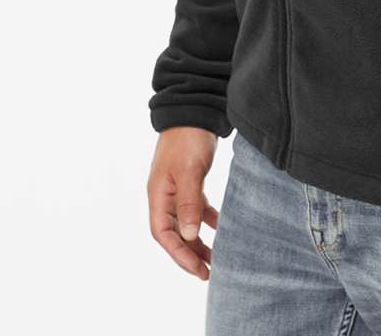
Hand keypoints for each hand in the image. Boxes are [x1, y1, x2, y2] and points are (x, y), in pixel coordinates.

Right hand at [147, 126, 219, 280]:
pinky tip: (222, 227)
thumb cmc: (188, 137)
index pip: (163, 234)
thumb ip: (188, 203)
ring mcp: (176, 187)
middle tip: (209, 272)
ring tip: (216, 257)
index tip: (198, 270)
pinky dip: (207, 219)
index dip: (179, 254)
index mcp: (158, 194)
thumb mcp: (189, 170)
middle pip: (173, 233)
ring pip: (185, 222)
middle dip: (189, 253)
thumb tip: (187, 235)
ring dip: (198, 239)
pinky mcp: (190, 179)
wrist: (194, 107)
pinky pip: (196, 207)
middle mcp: (164, 194)